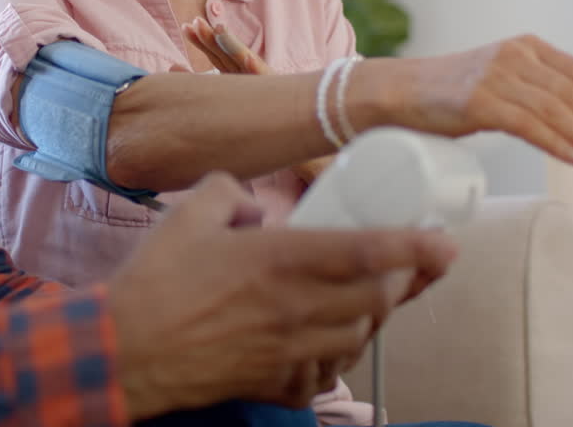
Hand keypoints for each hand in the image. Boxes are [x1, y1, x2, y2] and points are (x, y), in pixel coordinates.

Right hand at [107, 172, 457, 419]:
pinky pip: (326, 374)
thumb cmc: (155, 284)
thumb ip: (225, 190)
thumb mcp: (187, 215)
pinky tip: (327, 340)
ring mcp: (288, 350)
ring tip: (370, 298)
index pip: (367, 252)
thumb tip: (247, 200)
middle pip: (378, 299)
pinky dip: (338, 357)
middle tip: (407, 265)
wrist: (126, 349)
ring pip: (359, 337)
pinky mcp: (275, 381)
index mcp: (279, 260)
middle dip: (403, 281)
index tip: (445, 242)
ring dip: (374, 317)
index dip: (414, 247)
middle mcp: (294, 308)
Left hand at [181, 18, 330, 183]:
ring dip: (233, 46)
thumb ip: (201, 81)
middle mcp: (253, 76)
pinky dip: (256, 68)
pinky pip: (266, 81)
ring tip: (219, 30)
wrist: (307, 127)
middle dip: (213, 39)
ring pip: (247, 63)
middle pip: (229, 55)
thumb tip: (172, 66)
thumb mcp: (232, 97)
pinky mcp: (278, 93)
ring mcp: (266, 83)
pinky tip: (247, 58)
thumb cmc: (265, 115)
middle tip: (194, 23)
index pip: (220, 56)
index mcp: (243, 76)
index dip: (204, 42)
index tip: (188, 27)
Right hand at [351, 34, 572, 165]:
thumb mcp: (498, 81)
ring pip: (557, 110)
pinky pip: (530, 125)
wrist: (396, 93)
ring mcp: (495, 76)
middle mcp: (514, 55)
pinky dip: (558, 143)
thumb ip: (531, 91)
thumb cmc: (446, 95)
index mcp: (525, 47)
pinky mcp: (479, 101)